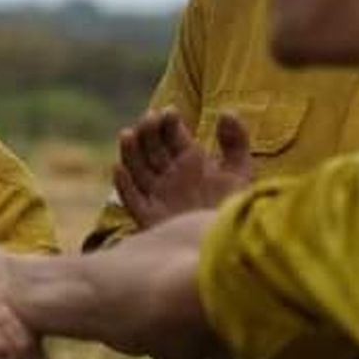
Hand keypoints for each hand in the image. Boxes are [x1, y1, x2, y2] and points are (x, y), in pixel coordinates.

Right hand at [114, 105, 251, 229]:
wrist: (228, 247)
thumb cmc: (235, 208)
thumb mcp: (240, 171)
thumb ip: (235, 141)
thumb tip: (227, 111)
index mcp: (189, 161)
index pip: (171, 136)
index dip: (167, 123)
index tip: (169, 112)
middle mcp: (169, 176)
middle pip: (151, 149)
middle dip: (148, 132)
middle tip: (149, 118)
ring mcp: (157, 195)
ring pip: (137, 169)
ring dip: (130, 152)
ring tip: (127, 134)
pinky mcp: (148, 216)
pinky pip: (131, 198)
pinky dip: (123, 185)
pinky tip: (118, 169)